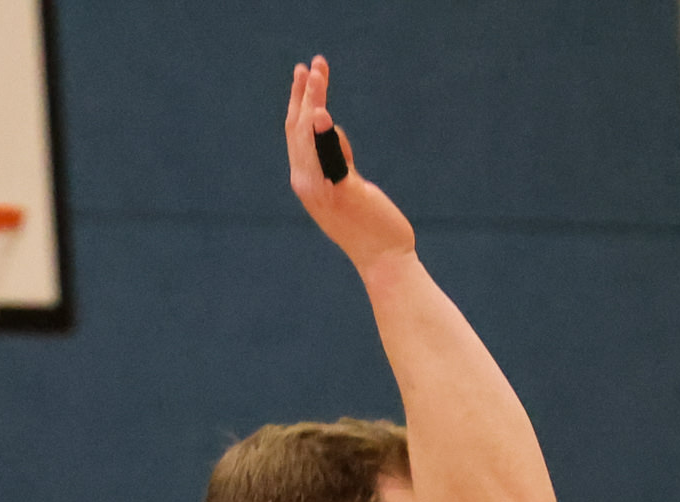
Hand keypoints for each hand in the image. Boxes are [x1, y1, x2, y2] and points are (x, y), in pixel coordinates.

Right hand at [282, 58, 414, 269]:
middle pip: (298, 128)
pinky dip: (325, 136)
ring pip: (310, 136)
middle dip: (305, 93)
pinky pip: (330, 159)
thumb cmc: (368, 223)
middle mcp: (307, 184)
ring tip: (317, 72)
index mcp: (306, 181)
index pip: (295, 132)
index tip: (305, 73)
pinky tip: (323, 114)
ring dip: (313, 100)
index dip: (298, 100)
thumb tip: (333, 133)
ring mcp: (323, 189)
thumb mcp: (347, 184)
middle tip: (312, 64)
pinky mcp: (343, 192)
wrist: (384, 259)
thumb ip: (336, 159)